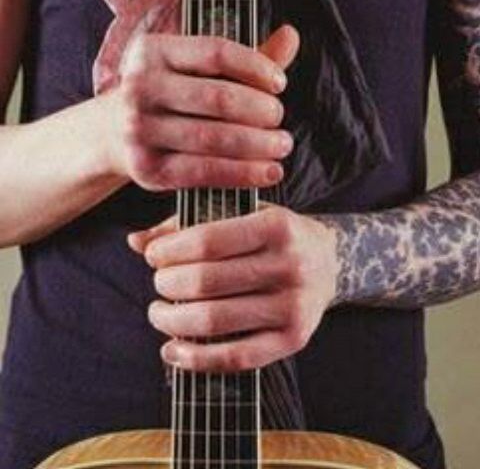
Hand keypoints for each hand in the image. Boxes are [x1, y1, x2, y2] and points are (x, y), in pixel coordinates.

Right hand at [100, 25, 299, 191]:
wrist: (112, 131)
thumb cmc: (172, 93)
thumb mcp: (198, 68)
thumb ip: (245, 57)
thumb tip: (291, 35)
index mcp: (154, 50)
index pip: (216, 52)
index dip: (256, 66)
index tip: (280, 83)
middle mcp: (140, 86)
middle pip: (218, 98)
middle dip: (261, 110)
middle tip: (279, 117)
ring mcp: (139, 129)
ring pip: (213, 138)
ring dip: (258, 144)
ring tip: (282, 144)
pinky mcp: (147, 168)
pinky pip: (204, 172)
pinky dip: (242, 173)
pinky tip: (268, 172)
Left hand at [128, 205, 336, 371]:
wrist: (329, 260)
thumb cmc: (270, 234)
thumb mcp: (238, 213)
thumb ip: (187, 224)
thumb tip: (136, 242)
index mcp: (276, 225)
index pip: (207, 240)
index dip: (169, 251)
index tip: (152, 256)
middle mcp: (290, 264)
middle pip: (207, 282)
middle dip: (168, 284)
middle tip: (158, 283)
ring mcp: (294, 305)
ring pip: (216, 321)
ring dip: (173, 321)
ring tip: (158, 313)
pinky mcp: (294, 340)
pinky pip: (237, 357)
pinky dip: (196, 358)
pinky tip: (171, 349)